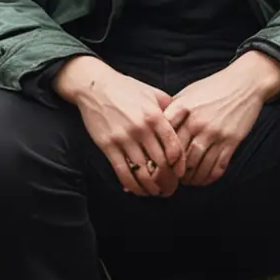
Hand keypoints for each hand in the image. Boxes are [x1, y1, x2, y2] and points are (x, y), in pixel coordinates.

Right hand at [55, 55, 189, 195]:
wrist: (95, 86)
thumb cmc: (126, 89)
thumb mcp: (153, 93)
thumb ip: (170, 108)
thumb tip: (185, 121)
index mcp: (155, 116)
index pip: (173, 147)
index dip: (179, 164)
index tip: (180, 173)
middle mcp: (140, 129)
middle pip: (160, 163)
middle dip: (168, 180)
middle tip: (171, 187)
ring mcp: (123, 139)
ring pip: (142, 171)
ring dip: (151, 187)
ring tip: (156, 192)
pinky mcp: (107, 146)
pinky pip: (122, 172)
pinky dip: (132, 185)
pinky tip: (138, 190)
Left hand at [162, 51, 279, 186]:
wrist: (245, 83)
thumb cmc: (214, 87)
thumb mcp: (188, 93)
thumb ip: (173, 109)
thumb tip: (156, 128)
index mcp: (184, 109)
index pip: (166, 138)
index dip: (159, 154)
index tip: (157, 163)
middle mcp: (198, 123)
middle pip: (180, 156)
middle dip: (173, 171)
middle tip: (170, 178)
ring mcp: (216, 133)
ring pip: (198, 165)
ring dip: (190, 178)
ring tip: (186, 180)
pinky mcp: (232, 141)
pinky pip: (218, 166)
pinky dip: (209, 177)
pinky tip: (203, 179)